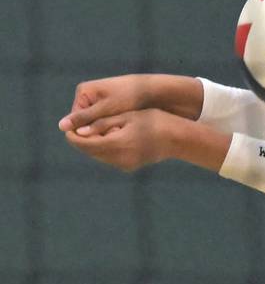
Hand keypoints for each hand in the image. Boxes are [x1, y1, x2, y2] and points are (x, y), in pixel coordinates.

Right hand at [59, 75, 150, 136]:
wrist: (152, 91)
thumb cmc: (129, 97)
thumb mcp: (106, 109)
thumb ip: (85, 118)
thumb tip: (61, 127)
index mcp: (83, 92)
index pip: (76, 119)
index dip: (87, 132)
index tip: (104, 136)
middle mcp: (88, 96)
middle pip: (86, 122)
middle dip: (98, 131)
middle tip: (114, 135)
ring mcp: (99, 101)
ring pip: (97, 124)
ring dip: (106, 131)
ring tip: (121, 132)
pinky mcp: (110, 107)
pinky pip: (107, 122)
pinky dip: (114, 128)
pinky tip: (125, 131)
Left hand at [62, 108, 179, 171]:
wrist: (176, 138)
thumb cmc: (152, 121)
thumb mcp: (125, 116)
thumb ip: (100, 124)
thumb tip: (77, 130)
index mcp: (118, 144)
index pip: (85, 143)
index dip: (73, 134)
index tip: (69, 124)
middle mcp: (120, 159)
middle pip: (89, 151)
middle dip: (82, 139)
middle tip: (81, 125)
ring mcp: (125, 165)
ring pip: (98, 155)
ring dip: (93, 143)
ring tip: (98, 129)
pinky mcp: (129, 166)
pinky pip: (108, 158)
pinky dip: (103, 148)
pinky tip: (110, 136)